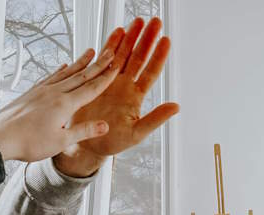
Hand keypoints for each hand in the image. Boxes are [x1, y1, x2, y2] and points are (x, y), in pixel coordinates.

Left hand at [0, 34, 121, 162]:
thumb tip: (105, 125)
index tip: (116, 66)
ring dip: (80, 63)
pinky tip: (63, 66)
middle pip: (81, 76)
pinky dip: (60, 71)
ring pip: (66, 73)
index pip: (91, 88)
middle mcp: (54, 93)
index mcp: (64, 105)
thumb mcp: (61, 141)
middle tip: (110, 52)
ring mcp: (42, 90)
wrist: (0, 138)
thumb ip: (83, 131)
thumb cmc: (28, 142)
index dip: (105, 78)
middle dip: (97, 64)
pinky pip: (50, 77)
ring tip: (90, 52)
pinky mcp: (32, 92)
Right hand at [53, 17, 178, 176]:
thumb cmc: (112, 142)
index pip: (151, 72)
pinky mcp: (96, 81)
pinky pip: (104, 60)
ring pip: (123, 55)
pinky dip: (110, 46)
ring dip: (130, 38)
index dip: (158, 56)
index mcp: (135, 97)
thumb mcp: (136, 133)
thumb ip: (155, 119)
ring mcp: (110, 82)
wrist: (87, 144)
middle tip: (154, 22)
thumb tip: (176, 107)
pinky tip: (117, 32)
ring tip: (137, 21)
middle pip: (138, 58)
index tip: (166, 40)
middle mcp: (125, 86)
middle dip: (146, 40)